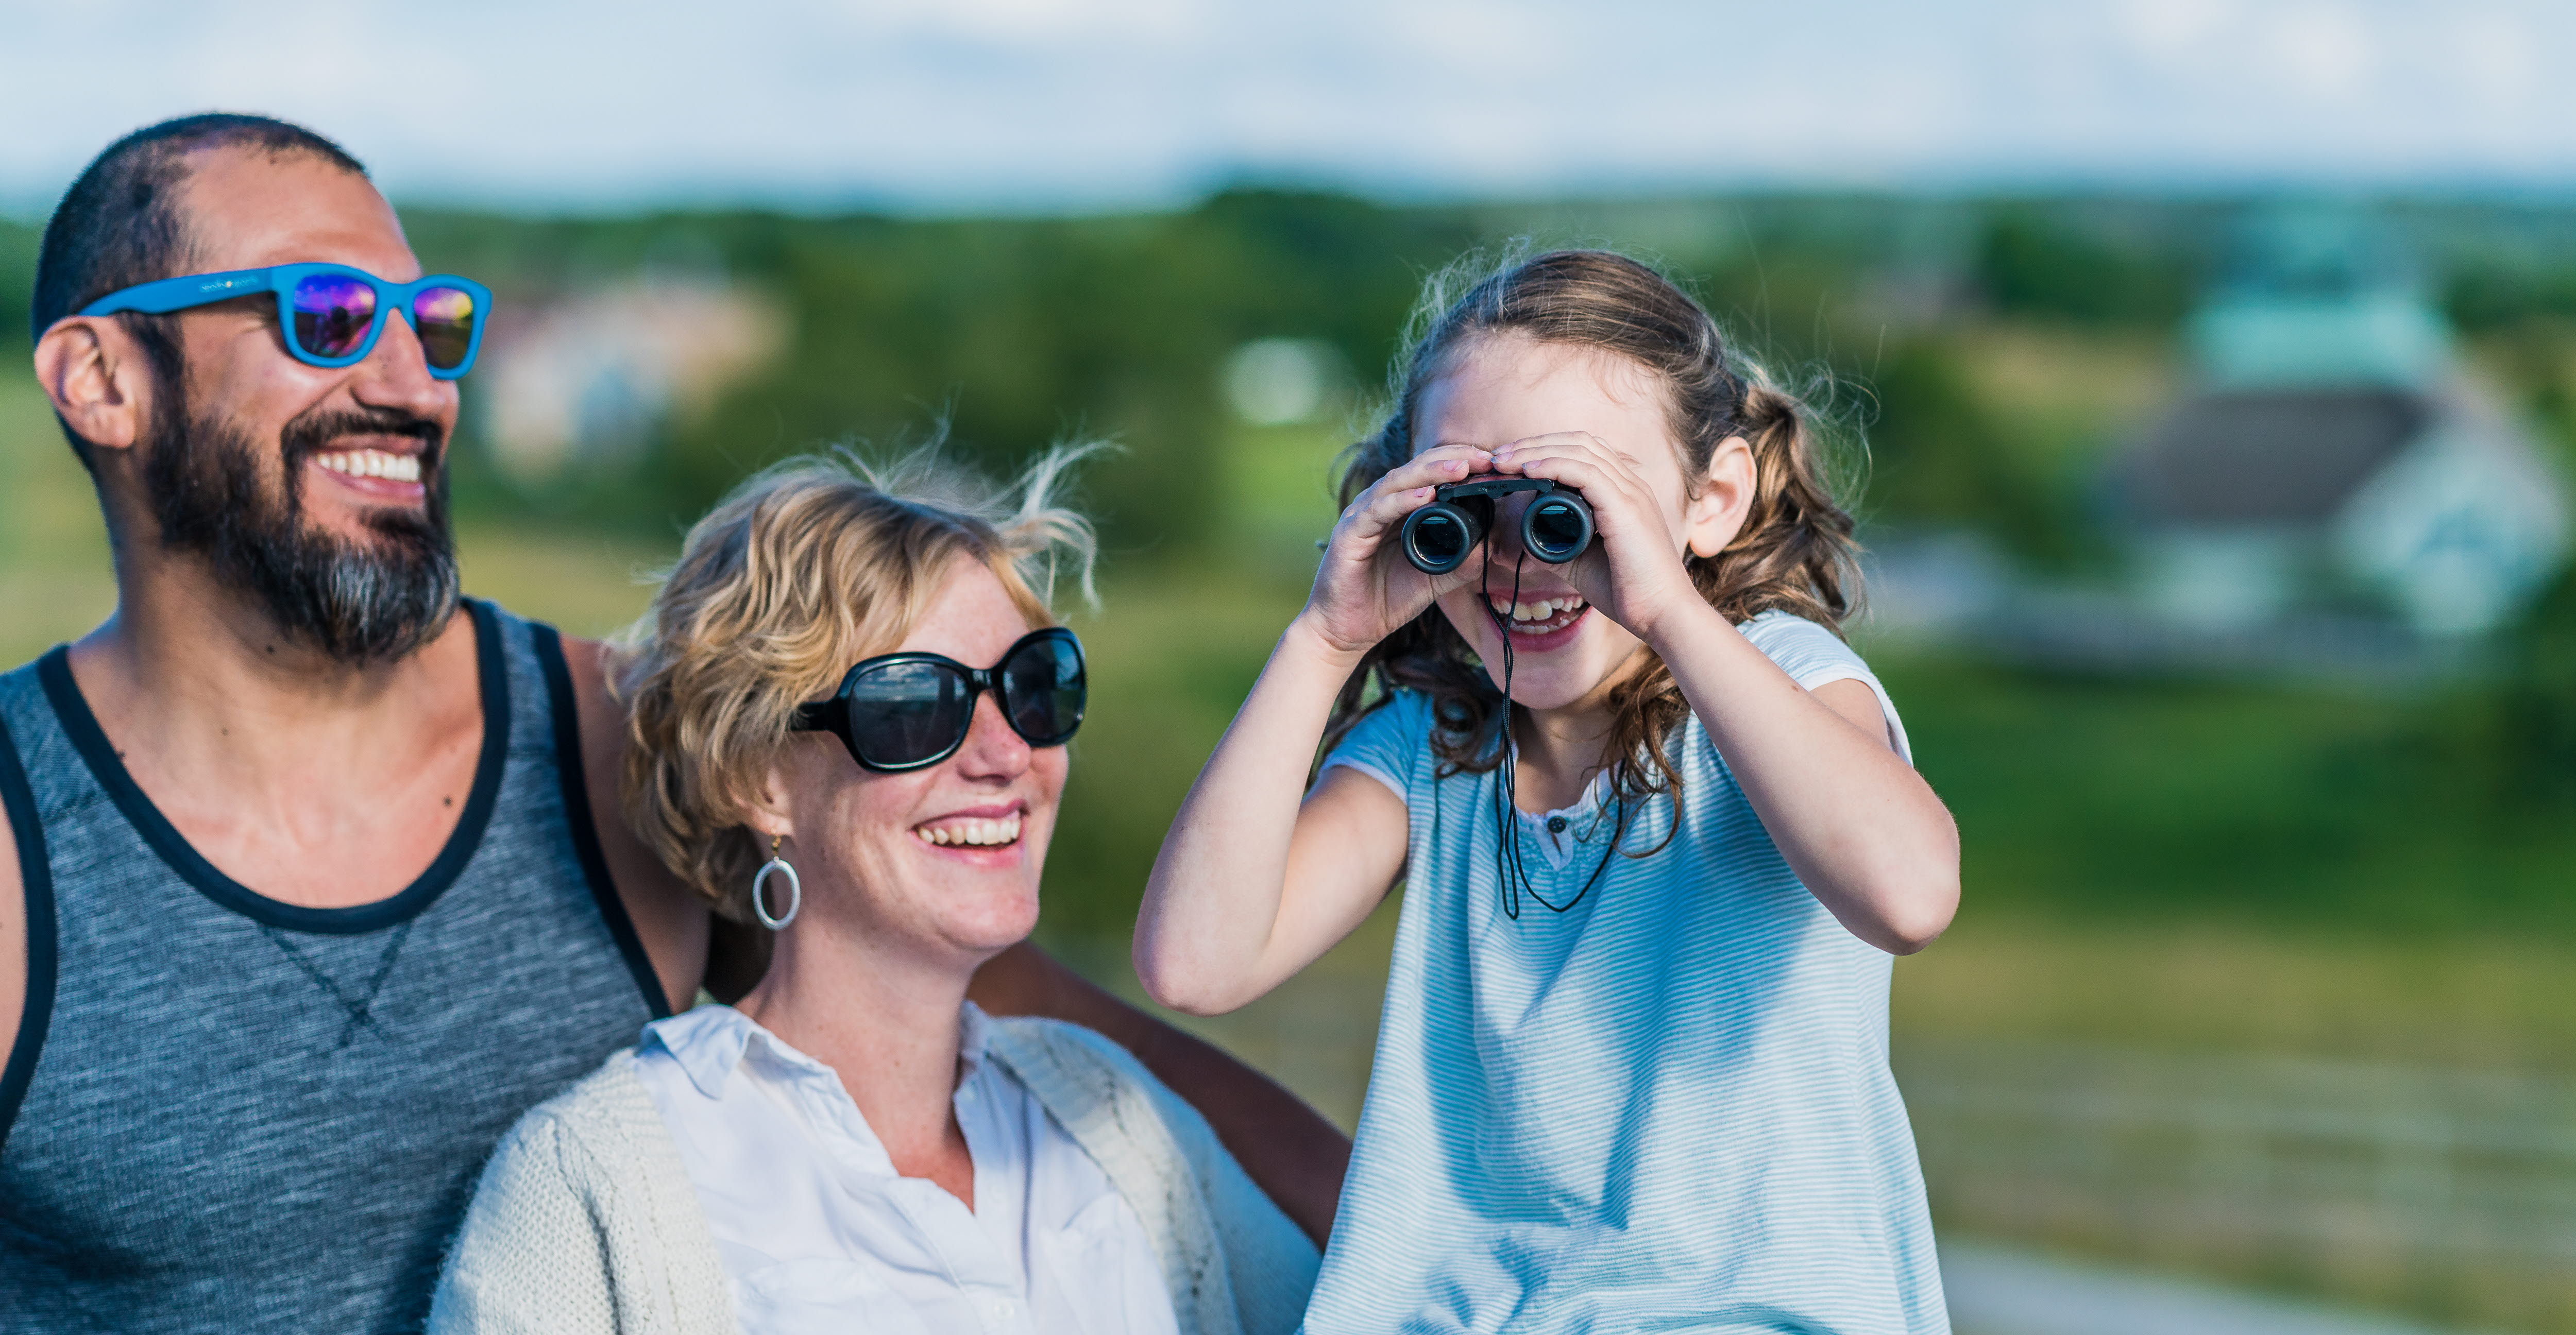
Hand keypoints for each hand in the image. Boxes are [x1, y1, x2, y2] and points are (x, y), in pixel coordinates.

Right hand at [1296, 443, 1492, 656]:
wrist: (1346, 629)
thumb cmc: (1385, 599)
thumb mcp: (1433, 579)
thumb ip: (1460, 563)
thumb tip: (1490, 547)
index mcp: (1400, 509)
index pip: (1431, 474)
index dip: (1462, 464)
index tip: (1495, 464)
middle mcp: (1380, 504)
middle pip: (1418, 469)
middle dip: (1453, 459)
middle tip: (1487, 458)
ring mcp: (1362, 515)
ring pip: (1398, 482)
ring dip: (1431, 472)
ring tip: (1462, 467)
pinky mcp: (1349, 533)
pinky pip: (1378, 511)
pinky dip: (1402, 501)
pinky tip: (1426, 495)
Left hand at [1487, 432, 1705, 643]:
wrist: (1662, 615)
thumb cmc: (1628, 591)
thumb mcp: (1582, 562)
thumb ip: (1558, 544)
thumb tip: (1527, 539)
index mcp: (1625, 492)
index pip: (1584, 452)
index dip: (1546, 449)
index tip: (1511, 462)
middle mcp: (1631, 485)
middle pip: (1578, 443)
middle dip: (1534, 444)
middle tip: (1498, 457)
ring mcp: (1631, 493)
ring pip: (1579, 451)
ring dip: (1536, 451)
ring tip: (1503, 461)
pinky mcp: (1626, 508)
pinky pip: (1585, 473)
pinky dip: (1553, 465)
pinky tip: (1528, 470)